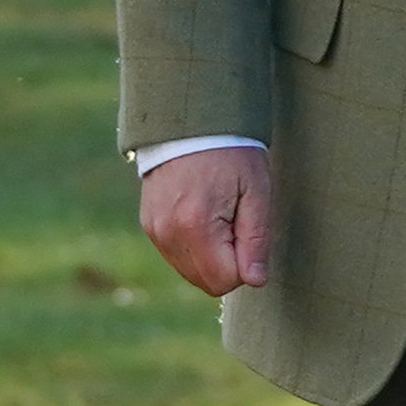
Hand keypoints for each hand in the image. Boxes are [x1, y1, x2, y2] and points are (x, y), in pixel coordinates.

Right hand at [140, 146, 273, 296]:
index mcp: (196, 225)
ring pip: (190, 272)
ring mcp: (154, 230)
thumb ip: (256, 240)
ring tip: (217, 216)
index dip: (245, 265)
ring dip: (210, 256)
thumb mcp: (256, 192)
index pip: (225, 281)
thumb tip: (255, 281)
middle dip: (227, 264)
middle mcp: (168, 233)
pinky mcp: (149, 225)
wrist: (190, 123)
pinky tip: (200, 215)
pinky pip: (177, 256)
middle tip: (235, 223)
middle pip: (206, 282)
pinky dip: (193, 246)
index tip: (247, 230)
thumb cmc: (231, 154)